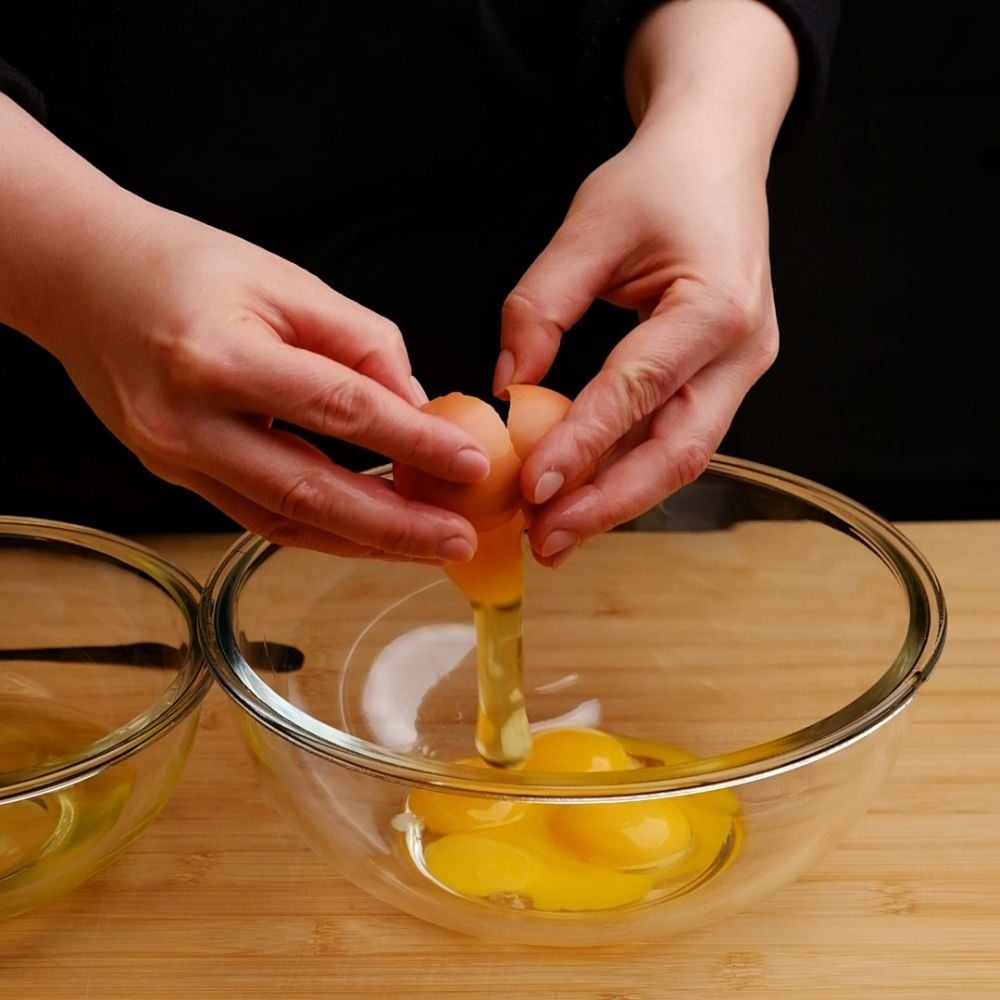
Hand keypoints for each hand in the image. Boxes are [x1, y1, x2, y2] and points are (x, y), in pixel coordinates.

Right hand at [53, 209, 497, 560]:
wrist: (83, 281)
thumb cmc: (182, 268)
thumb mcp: (282, 280)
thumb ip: (358, 340)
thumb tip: (415, 403)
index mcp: (216, 358)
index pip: (338, 409)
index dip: (411, 441)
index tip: (471, 462)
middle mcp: (188, 422)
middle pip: (310, 492)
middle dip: (395, 525)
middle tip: (459, 538)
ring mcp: (176, 459)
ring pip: (285, 522)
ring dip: (364, 541)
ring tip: (428, 546)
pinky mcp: (177, 477)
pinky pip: (260, 517)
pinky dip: (322, 530)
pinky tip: (370, 533)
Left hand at [492, 0, 797, 565]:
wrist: (719, 156)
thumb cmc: (659, 180)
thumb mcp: (589, 227)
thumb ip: (540, 306)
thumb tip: (504, 386)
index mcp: (714, 306)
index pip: (638, 390)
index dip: (583, 443)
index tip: (533, 486)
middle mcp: (742, 350)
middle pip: (678, 452)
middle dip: (610, 504)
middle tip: (549, 541)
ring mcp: (741, 370)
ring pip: (680, 456)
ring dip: (619, 500)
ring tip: (559, 533)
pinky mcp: (724, 378)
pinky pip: (676, 436)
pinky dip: (628, 470)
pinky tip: (585, 492)